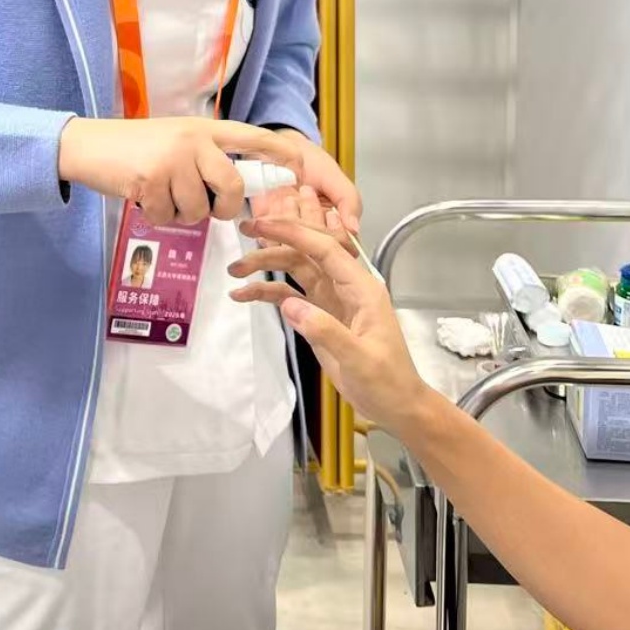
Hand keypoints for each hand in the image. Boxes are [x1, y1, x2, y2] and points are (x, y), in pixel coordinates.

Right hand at [58, 117, 357, 228]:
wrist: (87, 145)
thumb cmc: (134, 146)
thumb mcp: (176, 140)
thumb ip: (206, 157)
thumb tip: (235, 193)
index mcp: (204, 129)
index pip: (253, 138)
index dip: (282, 153)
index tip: (304, 166)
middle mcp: (193, 140)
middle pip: (232, 188)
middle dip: (223, 209)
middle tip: (207, 209)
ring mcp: (171, 160)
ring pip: (198, 209)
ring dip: (181, 213)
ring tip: (160, 194)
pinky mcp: (150, 181)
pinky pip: (169, 217)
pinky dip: (156, 216)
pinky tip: (141, 198)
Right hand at [226, 204, 430, 429]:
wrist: (396, 405)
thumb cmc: (386, 381)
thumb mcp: (360, 359)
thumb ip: (325, 330)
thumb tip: (289, 305)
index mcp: (362, 288)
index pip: (326, 248)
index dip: (294, 232)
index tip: (262, 224)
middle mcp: (345, 286)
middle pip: (307, 252)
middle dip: (276, 239)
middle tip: (243, 230)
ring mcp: (331, 299)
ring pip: (295, 269)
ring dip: (266, 265)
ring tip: (233, 269)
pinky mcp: (319, 314)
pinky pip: (290, 295)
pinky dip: (267, 292)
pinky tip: (244, 295)